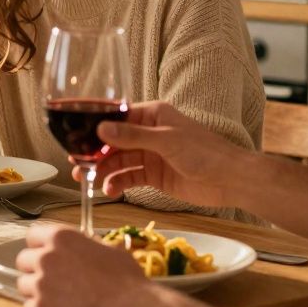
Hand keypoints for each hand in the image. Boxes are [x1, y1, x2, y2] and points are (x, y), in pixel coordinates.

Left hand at [16, 222, 218, 306]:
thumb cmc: (125, 278)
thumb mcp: (107, 248)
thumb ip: (85, 244)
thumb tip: (81, 246)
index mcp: (60, 237)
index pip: (32, 234)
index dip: (40, 245)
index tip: (45, 252)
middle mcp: (44, 257)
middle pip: (23, 260)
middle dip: (35, 268)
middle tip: (52, 278)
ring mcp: (40, 284)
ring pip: (23, 285)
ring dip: (36, 290)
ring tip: (57, 297)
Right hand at [77, 101, 243, 209]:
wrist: (230, 180)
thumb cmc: (204, 152)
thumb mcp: (166, 140)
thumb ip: (132, 136)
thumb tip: (101, 128)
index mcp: (152, 115)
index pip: (116, 118)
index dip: (95, 128)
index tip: (77, 139)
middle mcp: (148, 133)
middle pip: (114, 142)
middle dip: (95, 153)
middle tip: (77, 164)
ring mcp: (150, 155)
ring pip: (119, 161)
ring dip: (103, 170)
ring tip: (89, 181)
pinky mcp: (154, 175)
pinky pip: (129, 177)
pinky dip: (118, 184)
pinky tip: (110, 191)